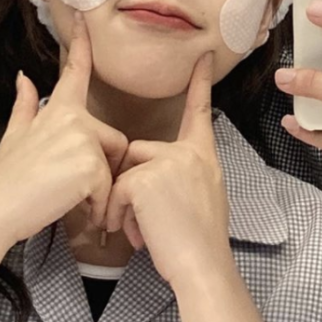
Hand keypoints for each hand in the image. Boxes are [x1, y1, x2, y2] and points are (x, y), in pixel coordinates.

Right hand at [0, 12, 127, 249]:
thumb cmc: (8, 179)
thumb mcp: (15, 136)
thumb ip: (25, 105)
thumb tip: (24, 77)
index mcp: (58, 110)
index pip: (75, 70)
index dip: (81, 42)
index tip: (84, 15)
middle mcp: (73, 118)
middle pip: (114, 140)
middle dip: (103, 167)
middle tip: (72, 186)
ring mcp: (82, 138)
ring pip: (113, 166)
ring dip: (99, 188)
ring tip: (68, 196)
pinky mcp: (91, 163)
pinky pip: (109, 188)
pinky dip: (97, 205)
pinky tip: (73, 206)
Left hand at [105, 54, 230, 286]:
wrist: (203, 264)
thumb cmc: (202, 242)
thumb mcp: (203, 196)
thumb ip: (183, 175)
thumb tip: (155, 177)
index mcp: (203, 155)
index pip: (200, 110)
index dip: (201, 82)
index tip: (205, 57)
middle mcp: (188, 152)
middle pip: (139, 151)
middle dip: (133, 185)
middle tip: (151, 220)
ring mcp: (167, 162)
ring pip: (125, 172)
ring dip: (126, 204)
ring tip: (148, 230)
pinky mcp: (145, 178)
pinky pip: (117, 191)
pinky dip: (121, 216)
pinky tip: (141, 234)